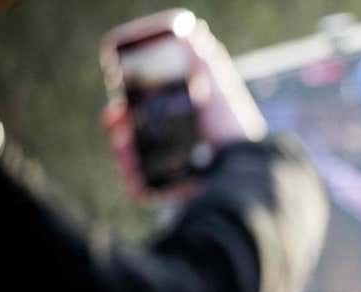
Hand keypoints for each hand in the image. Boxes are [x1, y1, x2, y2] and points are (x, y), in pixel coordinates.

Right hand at [102, 12, 266, 201]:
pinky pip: (143, 189)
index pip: (147, 111)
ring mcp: (173, 172)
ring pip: (134, 161)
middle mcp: (178, 149)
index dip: (128, 101)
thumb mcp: (219, 83)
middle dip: (118, 124)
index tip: (118, 92)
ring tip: (121, 141)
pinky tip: (130, 168)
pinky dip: (132, 180)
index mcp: (184, 123)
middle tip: (114, 117)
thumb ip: (202, 57)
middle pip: (134, 136)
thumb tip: (191, 28)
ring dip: (121, 150)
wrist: (247, 163)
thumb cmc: (233, 124)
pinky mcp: (172, 193)